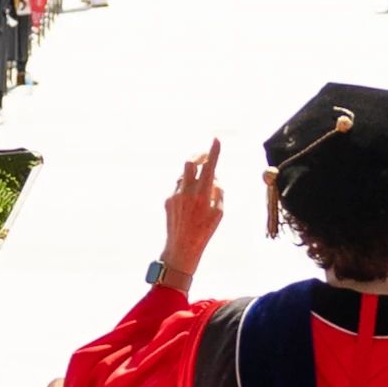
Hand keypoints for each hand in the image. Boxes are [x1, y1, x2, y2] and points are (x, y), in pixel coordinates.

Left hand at [157, 143, 226, 288]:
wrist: (182, 247)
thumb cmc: (205, 231)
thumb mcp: (219, 212)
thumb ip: (218, 191)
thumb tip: (214, 177)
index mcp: (203, 194)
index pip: (210, 166)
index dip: (214, 151)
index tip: (216, 139)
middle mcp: (187, 191)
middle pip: (190, 162)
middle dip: (199, 156)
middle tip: (206, 156)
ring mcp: (175, 195)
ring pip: (184, 175)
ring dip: (193, 174)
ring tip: (201, 186)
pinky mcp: (168, 200)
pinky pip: (178, 187)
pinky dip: (186, 188)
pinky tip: (190, 202)